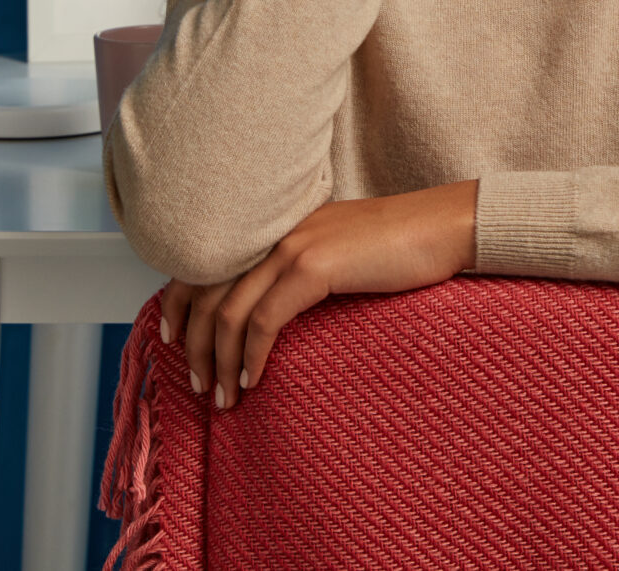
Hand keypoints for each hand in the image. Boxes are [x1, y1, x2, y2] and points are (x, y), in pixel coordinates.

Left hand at [158, 179, 478, 407]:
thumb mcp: (336, 247)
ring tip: (224, 396)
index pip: (204, 261)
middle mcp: (273, 229)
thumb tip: (269, 310)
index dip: (177, 304)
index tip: (172, 339)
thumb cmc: (402, 241)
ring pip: (228, 313)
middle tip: (199, 384)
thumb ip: (299, 265)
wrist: (446, 224)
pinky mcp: (313, 266)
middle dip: (193, 346)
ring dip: (220, 362)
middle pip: (206, 291)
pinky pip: (264, 321)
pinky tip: (254, 379)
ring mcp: (291, 245)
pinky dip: (251, 356)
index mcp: (275, 223)